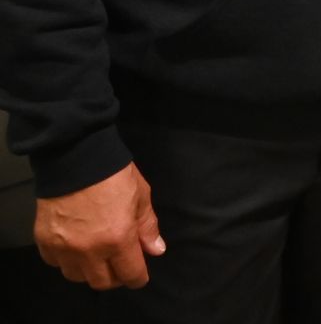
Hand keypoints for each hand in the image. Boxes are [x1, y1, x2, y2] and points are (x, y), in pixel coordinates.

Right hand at [35, 163, 165, 289]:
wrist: (76, 158)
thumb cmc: (114, 175)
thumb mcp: (141, 197)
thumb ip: (147, 227)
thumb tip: (156, 250)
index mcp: (118, 239)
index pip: (130, 274)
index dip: (138, 278)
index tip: (140, 276)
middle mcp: (89, 250)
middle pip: (102, 282)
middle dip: (115, 277)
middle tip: (120, 264)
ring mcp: (64, 248)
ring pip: (77, 276)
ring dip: (90, 270)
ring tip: (97, 255)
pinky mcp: (44, 242)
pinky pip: (56, 263)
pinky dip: (67, 260)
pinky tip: (75, 246)